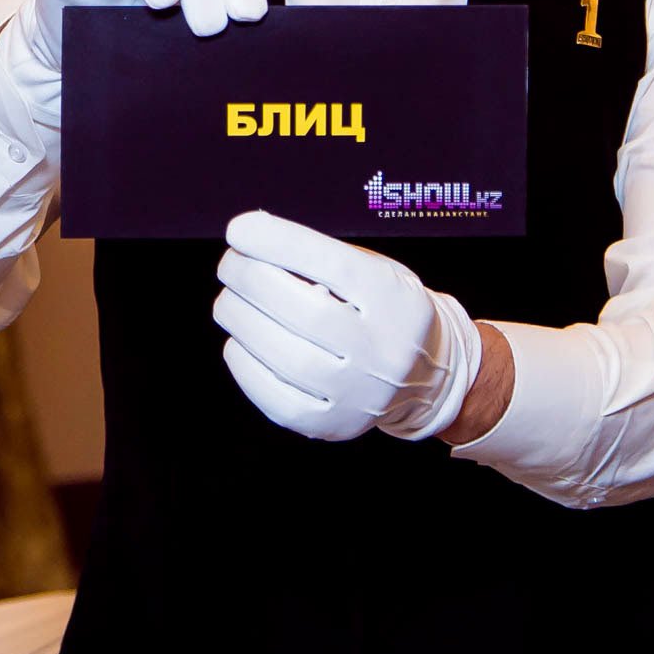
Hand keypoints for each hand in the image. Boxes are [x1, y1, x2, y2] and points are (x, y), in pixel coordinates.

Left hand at [215, 210, 481, 442]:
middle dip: (252, 280)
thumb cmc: (383, 308)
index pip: (332, 264)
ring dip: (241, 320)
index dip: (279, 243)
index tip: (240, 229)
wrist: (424, 373)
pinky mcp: (332, 424)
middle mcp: (381, 349)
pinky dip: (245, 364)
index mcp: (394, 299)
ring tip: (229, 300)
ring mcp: (358, 393)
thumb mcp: (375, 269)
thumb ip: (322, 256)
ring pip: (285, 356)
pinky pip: (276, 398)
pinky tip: (239, 341)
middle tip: (231, 264)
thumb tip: (252, 241)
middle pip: (304, 311)